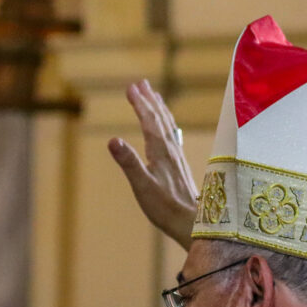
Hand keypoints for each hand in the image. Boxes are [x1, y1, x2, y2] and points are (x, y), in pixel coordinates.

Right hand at [108, 80, 199, 249]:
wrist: (194, 223)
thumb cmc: (167, 208)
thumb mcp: (142, 186)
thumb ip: (128, 162)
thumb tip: (112, 140)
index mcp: (160, 152)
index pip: (149, 121)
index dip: (140, 103)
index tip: (131, 87)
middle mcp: (171, 151)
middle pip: (159, 119)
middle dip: (149, 100)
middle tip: (140, 83)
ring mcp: (177, 158)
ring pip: (168, 126)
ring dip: (159, 109)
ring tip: (154, 96)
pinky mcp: (179, 166)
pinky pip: (172, 137)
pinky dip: (167, 125)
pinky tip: (167, 128)